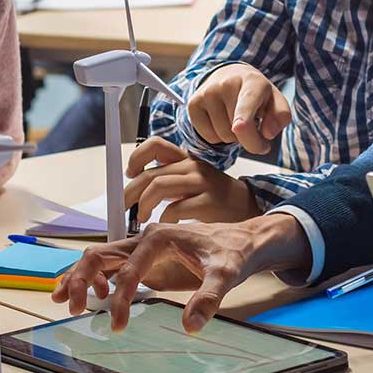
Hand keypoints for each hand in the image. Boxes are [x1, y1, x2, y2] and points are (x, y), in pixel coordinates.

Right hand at [50, 212, 310, 332]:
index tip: (118, 325)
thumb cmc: (233, 253)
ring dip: (79, 277)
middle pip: (99, 255)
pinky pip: (109, 264)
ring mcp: (141, 247)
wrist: (243, 241)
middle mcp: (144, 238)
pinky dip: (93, 277)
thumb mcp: (226, 275)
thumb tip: (191, 326)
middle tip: (72, 308)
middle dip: (81, 280)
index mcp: (158, 237)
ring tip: (65, 301)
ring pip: (99, 258)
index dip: (120, 299)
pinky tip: (94, 296)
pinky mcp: (143, 258)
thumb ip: (209, 299)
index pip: (128, 270)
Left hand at [123, 138, 257, 224]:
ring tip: (141, 218)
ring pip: (158, 187)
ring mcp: (201, 183)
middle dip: (130, 192)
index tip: (129, 174)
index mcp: (186, 159)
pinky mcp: (208, 202)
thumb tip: (135, 187)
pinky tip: (167, 226)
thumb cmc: (214, 196)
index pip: (156, 145)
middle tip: (124, 207)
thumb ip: (169, 178)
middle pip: (150, 174)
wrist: (248, 207)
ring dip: (143, 205)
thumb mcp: (192, 180)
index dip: (137, 157)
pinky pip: (175, 209)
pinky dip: (164, 219)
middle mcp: (192, 166)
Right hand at [186, 64, 291, 153]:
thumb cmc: (256, 95)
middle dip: (249, 138)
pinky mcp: (193, 104)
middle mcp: (226, 84)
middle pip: (237, 131)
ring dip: (233, 137)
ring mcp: (207, 93)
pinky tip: (221, 121)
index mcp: (253, 82)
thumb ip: (281, 117)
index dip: (243, 120)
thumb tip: (267, 134)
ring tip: (235, 120)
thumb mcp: (275, 101)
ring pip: (222, 137)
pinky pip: (208, 137)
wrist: (229, 76)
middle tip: (252, 125)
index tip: (240, 128)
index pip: (246, 105)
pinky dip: (217, 137)